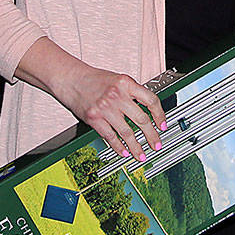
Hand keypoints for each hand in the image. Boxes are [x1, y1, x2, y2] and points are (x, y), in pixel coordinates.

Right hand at [15, 37, 166, 160]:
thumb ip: (132, 92)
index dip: (160, 114)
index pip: (150, 100)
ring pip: (126, 131)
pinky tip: (123, 152)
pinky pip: (110, 136)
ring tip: (141, 155)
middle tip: (156, 145)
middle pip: (141, 119)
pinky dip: (118, 146)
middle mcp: (117, 95)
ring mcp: (105, 108)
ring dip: (135, 146)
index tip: (163, 125)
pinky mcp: (94, 118)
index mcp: (126, 83)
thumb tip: (147, 109)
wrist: (71, 79)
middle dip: (152, 135)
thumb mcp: (118, 79)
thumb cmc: (94, 79)